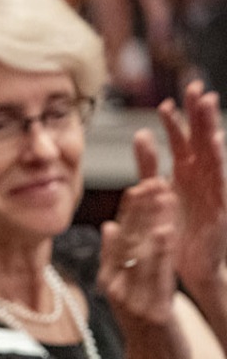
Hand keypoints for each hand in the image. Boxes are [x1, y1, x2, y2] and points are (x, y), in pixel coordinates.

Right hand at [98, 132, 188, 358]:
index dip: (128, 210)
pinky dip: (161, 251)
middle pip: (127, 240)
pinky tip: (167, 230)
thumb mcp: (126, 289)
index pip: (118, 237)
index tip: (138, 184)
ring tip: (162, 194)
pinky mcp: (152, 310)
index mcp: (110, 277)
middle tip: (150, 180)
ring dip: (152, 220)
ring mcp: (133, 298)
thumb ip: (116, 258)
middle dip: (139, 209)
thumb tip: (109, 226)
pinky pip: (158, 275)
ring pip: (142, 252)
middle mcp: (117, 285)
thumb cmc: (145, 327)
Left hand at [158, 82, 226, 296]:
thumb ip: (149, 165)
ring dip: (210, 130)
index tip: (165, 102)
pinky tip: (215, 145)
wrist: (190, 269)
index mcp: (185, 175)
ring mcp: (213, 192)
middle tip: (195, 89)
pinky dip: (216, 164)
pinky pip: (218, 183)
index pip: (181, 142)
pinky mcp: (220, 209)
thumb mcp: (158, 192)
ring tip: (208, 106)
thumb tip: (140, 135)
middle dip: (198, 115)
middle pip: (200, 141)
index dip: (175, 122)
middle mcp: (201, 180)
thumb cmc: (177, 231)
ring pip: (213, 156)